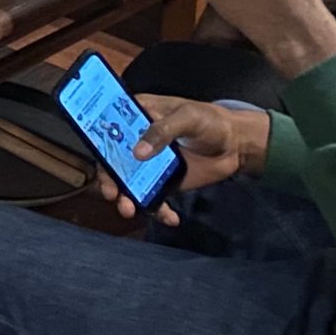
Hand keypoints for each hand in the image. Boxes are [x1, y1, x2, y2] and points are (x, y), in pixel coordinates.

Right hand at [93, 95, 269, 220]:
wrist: (236, 144)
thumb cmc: (210, 120)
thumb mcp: (187, 118)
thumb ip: (163, 131)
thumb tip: (138, 153)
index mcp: (138, 115)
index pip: (109, 126)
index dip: (99, 142)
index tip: (99, 158)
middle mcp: (138, 140)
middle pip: (113, 159)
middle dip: (109, 178)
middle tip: (112, 193)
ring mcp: (150, 164)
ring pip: (129, 183)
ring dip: (126, 198)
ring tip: (130, 209)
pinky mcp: (164, 183)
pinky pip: (154, 199)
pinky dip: (159, 211)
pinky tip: (170, 218)